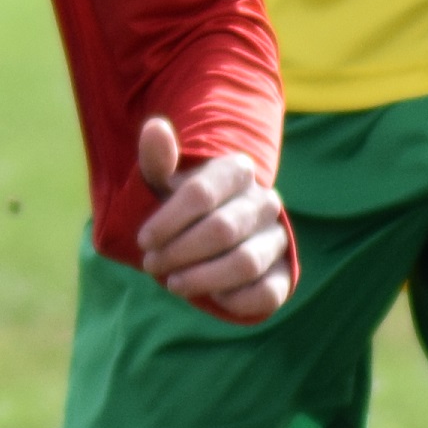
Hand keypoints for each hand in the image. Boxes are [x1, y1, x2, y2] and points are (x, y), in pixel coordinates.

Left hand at [132, 115, 292, 324]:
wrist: (212, 237)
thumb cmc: (182, 209)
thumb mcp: (164, 183)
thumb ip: (157, 161)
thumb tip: (155, 128)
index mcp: (236, 171)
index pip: (200, 194)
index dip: (167, 222)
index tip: (144, 241)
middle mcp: (265, 201)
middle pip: (221, 230)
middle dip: (179, 252)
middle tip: (153, 264)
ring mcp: (277, 237)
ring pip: (245, 262)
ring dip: (202, 278)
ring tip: (174, 283)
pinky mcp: (283, 273)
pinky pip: (268, 292)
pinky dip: (236, 299)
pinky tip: (211, 296)